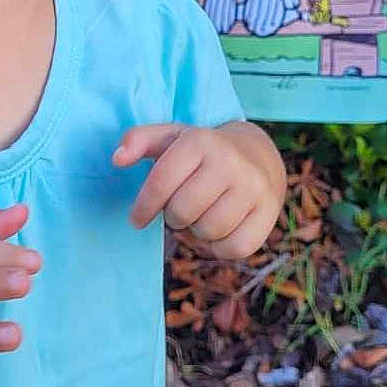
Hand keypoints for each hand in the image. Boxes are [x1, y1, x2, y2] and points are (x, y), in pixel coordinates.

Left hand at [112, 122, 284, 259]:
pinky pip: (234, 249)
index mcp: (200, 140)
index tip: (136, 219)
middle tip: (180, 208)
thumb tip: (116, 159)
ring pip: (208, 232)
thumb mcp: (170, 137)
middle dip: (173, 216)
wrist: (258, 154)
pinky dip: (220, 247)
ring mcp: (254, 187)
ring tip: (202, 213)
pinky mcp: (270, 211)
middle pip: (181, 213)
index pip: (161, 182)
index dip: (143, 207)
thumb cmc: (201, 151)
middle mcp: (230, 161)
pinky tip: (220, 228)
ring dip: (197, 231)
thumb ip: (138, 140)